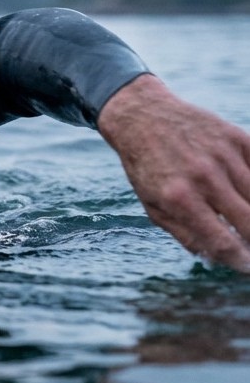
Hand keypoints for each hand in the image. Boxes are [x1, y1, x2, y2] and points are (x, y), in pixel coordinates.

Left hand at [98, 74, 249, 270]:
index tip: (246, 266)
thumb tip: (220, 257)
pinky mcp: (238, 138)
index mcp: (180, 198)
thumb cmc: (147, 167)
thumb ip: (186, 233)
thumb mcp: (153, 205)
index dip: (241, 261)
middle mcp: (205, 177)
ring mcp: (224, 156)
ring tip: (248, 226)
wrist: (143, 116)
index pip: (224, 241)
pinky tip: (248, 196)